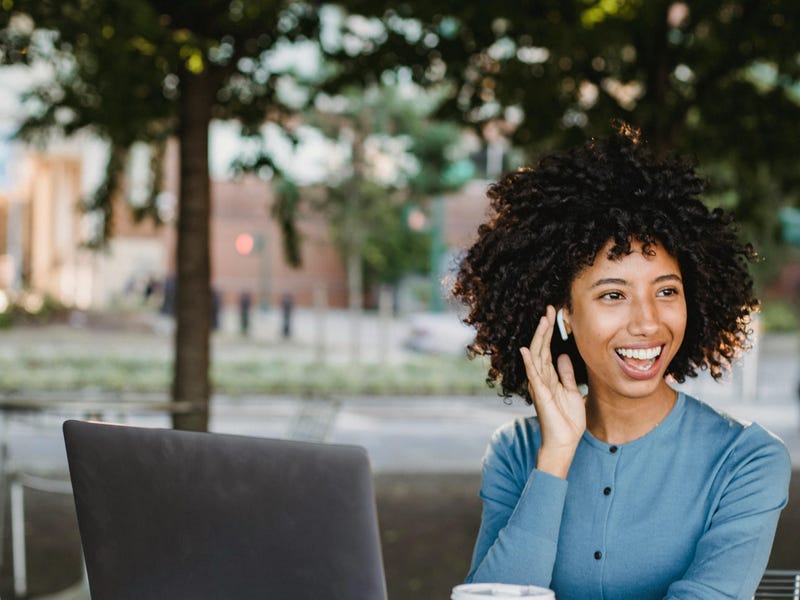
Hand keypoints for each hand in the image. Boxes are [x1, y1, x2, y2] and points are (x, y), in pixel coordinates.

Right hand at [519, 305, 585, 477]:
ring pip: (537, 357)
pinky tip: (525, 349)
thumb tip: (563, 357)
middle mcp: (542, 379)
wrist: (565, 442)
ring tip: (542, 321)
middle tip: (549, 309)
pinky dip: (529, 362)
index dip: (550, 332)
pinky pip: (533, 376)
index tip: (554, 314)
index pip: (547, 349)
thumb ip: (567, 375)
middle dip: (545, 329)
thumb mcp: (571, 392)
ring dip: (539, 338)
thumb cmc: (567, 421)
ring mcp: (539, 386)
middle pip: (541, 348)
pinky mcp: (540, 395)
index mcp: (550, 377)